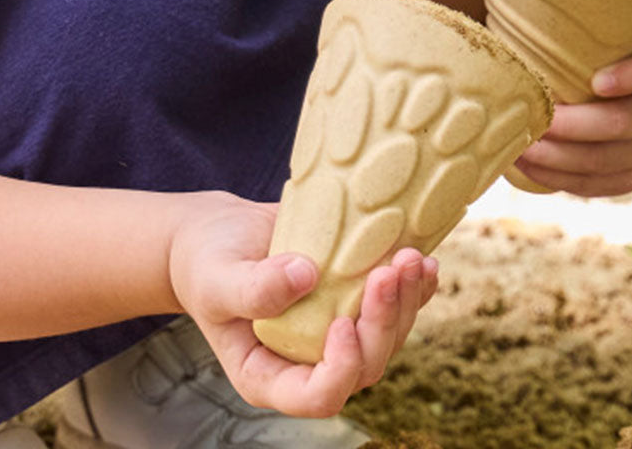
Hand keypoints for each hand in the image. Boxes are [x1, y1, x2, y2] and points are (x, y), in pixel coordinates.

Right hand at [168, 192, 437, 415]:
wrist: (222, 234)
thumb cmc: (207, 262)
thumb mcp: (215, 277)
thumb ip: (252, 287)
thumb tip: (305, 276)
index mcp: (271, 374)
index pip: (319, 397)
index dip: (341, 368)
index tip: (341, 321)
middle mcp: (310, 360)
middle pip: (365, 365)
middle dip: (384, 322)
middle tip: (389, 271)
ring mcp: (336, 331)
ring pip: (388, 337)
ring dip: (407, 301)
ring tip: (409, 258)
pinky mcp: (355, 300)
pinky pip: (396, 305)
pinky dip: (415, 286)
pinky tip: (423, 260)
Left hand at [512, 41, 631, 196]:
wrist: (593, 87)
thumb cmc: (578, 52)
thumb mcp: (581, 34)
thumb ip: (564, 22)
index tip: (595, 80)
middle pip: (627, 123)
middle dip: (577, 127)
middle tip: (538, 121)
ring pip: (612, 161)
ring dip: (563, 158)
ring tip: (522, 147)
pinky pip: (603, 186)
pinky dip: (564, 180)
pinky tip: (531, 167)